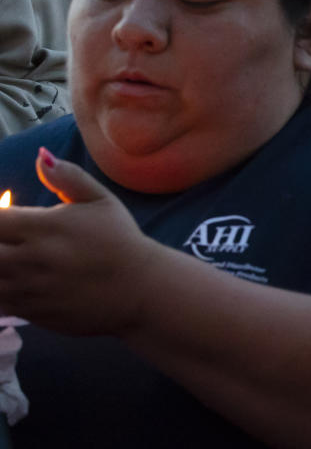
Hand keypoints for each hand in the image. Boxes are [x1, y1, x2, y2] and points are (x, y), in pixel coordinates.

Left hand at [0, 148, 162, 335]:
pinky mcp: (30, 312)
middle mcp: (31, 258)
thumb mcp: (101, 200)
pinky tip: (15, 278)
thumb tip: (40, 155)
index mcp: (44, 227)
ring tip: (14, 256)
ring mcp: (28, 288)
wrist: (140, 288)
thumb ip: (67, 177)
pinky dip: (0, 288)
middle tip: (9, 238)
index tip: (7, 216)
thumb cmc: (120, 240)